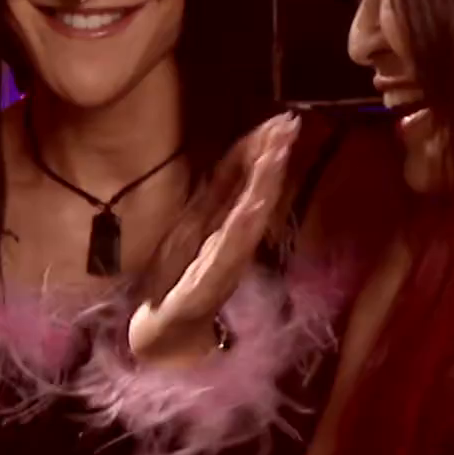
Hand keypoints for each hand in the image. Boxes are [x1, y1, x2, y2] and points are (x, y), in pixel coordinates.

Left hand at [128, 113, 300, 366]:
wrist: (163, 335)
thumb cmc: (177, 281)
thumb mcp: (189, 229)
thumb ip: (213, 198)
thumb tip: (235, 157)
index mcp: (220, 224)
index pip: (242, 178)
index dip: (261, 148)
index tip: (282, 118)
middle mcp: (228, 240)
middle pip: (254, 192)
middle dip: (272, 158)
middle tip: (290, 124)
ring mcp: (222, 263)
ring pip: (248, 217)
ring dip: (264, 185)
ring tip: (277, 153)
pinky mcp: (208, 285)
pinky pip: (229, 250)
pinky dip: (244, 225)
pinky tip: (255, 203)